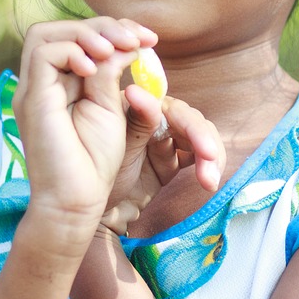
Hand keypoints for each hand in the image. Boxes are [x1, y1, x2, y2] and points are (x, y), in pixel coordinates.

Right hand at [12, 17, 156, 252]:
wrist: (76, 201)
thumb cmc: (95, 162)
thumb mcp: (111, 107)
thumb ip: (111, 74)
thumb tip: (126, 42)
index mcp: (59, 83)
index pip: (76, 36)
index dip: (111, 29)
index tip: (147, 39)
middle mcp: (41, 83)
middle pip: (59, 29)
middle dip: (102, 25)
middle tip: (136, 40)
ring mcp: (32, 90)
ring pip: (45, 33)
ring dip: (87, 33)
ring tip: (116, 49)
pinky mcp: (32, 99)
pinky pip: (43, 53)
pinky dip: (73, 50)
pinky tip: (96, 67)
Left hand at [100, 89, 224, 235]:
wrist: (87, 208)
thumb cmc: (91, 172)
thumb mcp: (112, 146)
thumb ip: (133, 120)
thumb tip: (138, 89)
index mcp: (138, 107)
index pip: (174, 109)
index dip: (190, 125)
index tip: (203, 150)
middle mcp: (155, 118)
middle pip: (192, 122)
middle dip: (205, 143)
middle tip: (209, 167)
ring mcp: (166, 139)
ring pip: (201, 138)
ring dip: (211, 158)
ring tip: (209, 182)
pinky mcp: (174, 160)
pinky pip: (200, 156)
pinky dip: (209, 165)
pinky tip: (209, 181)